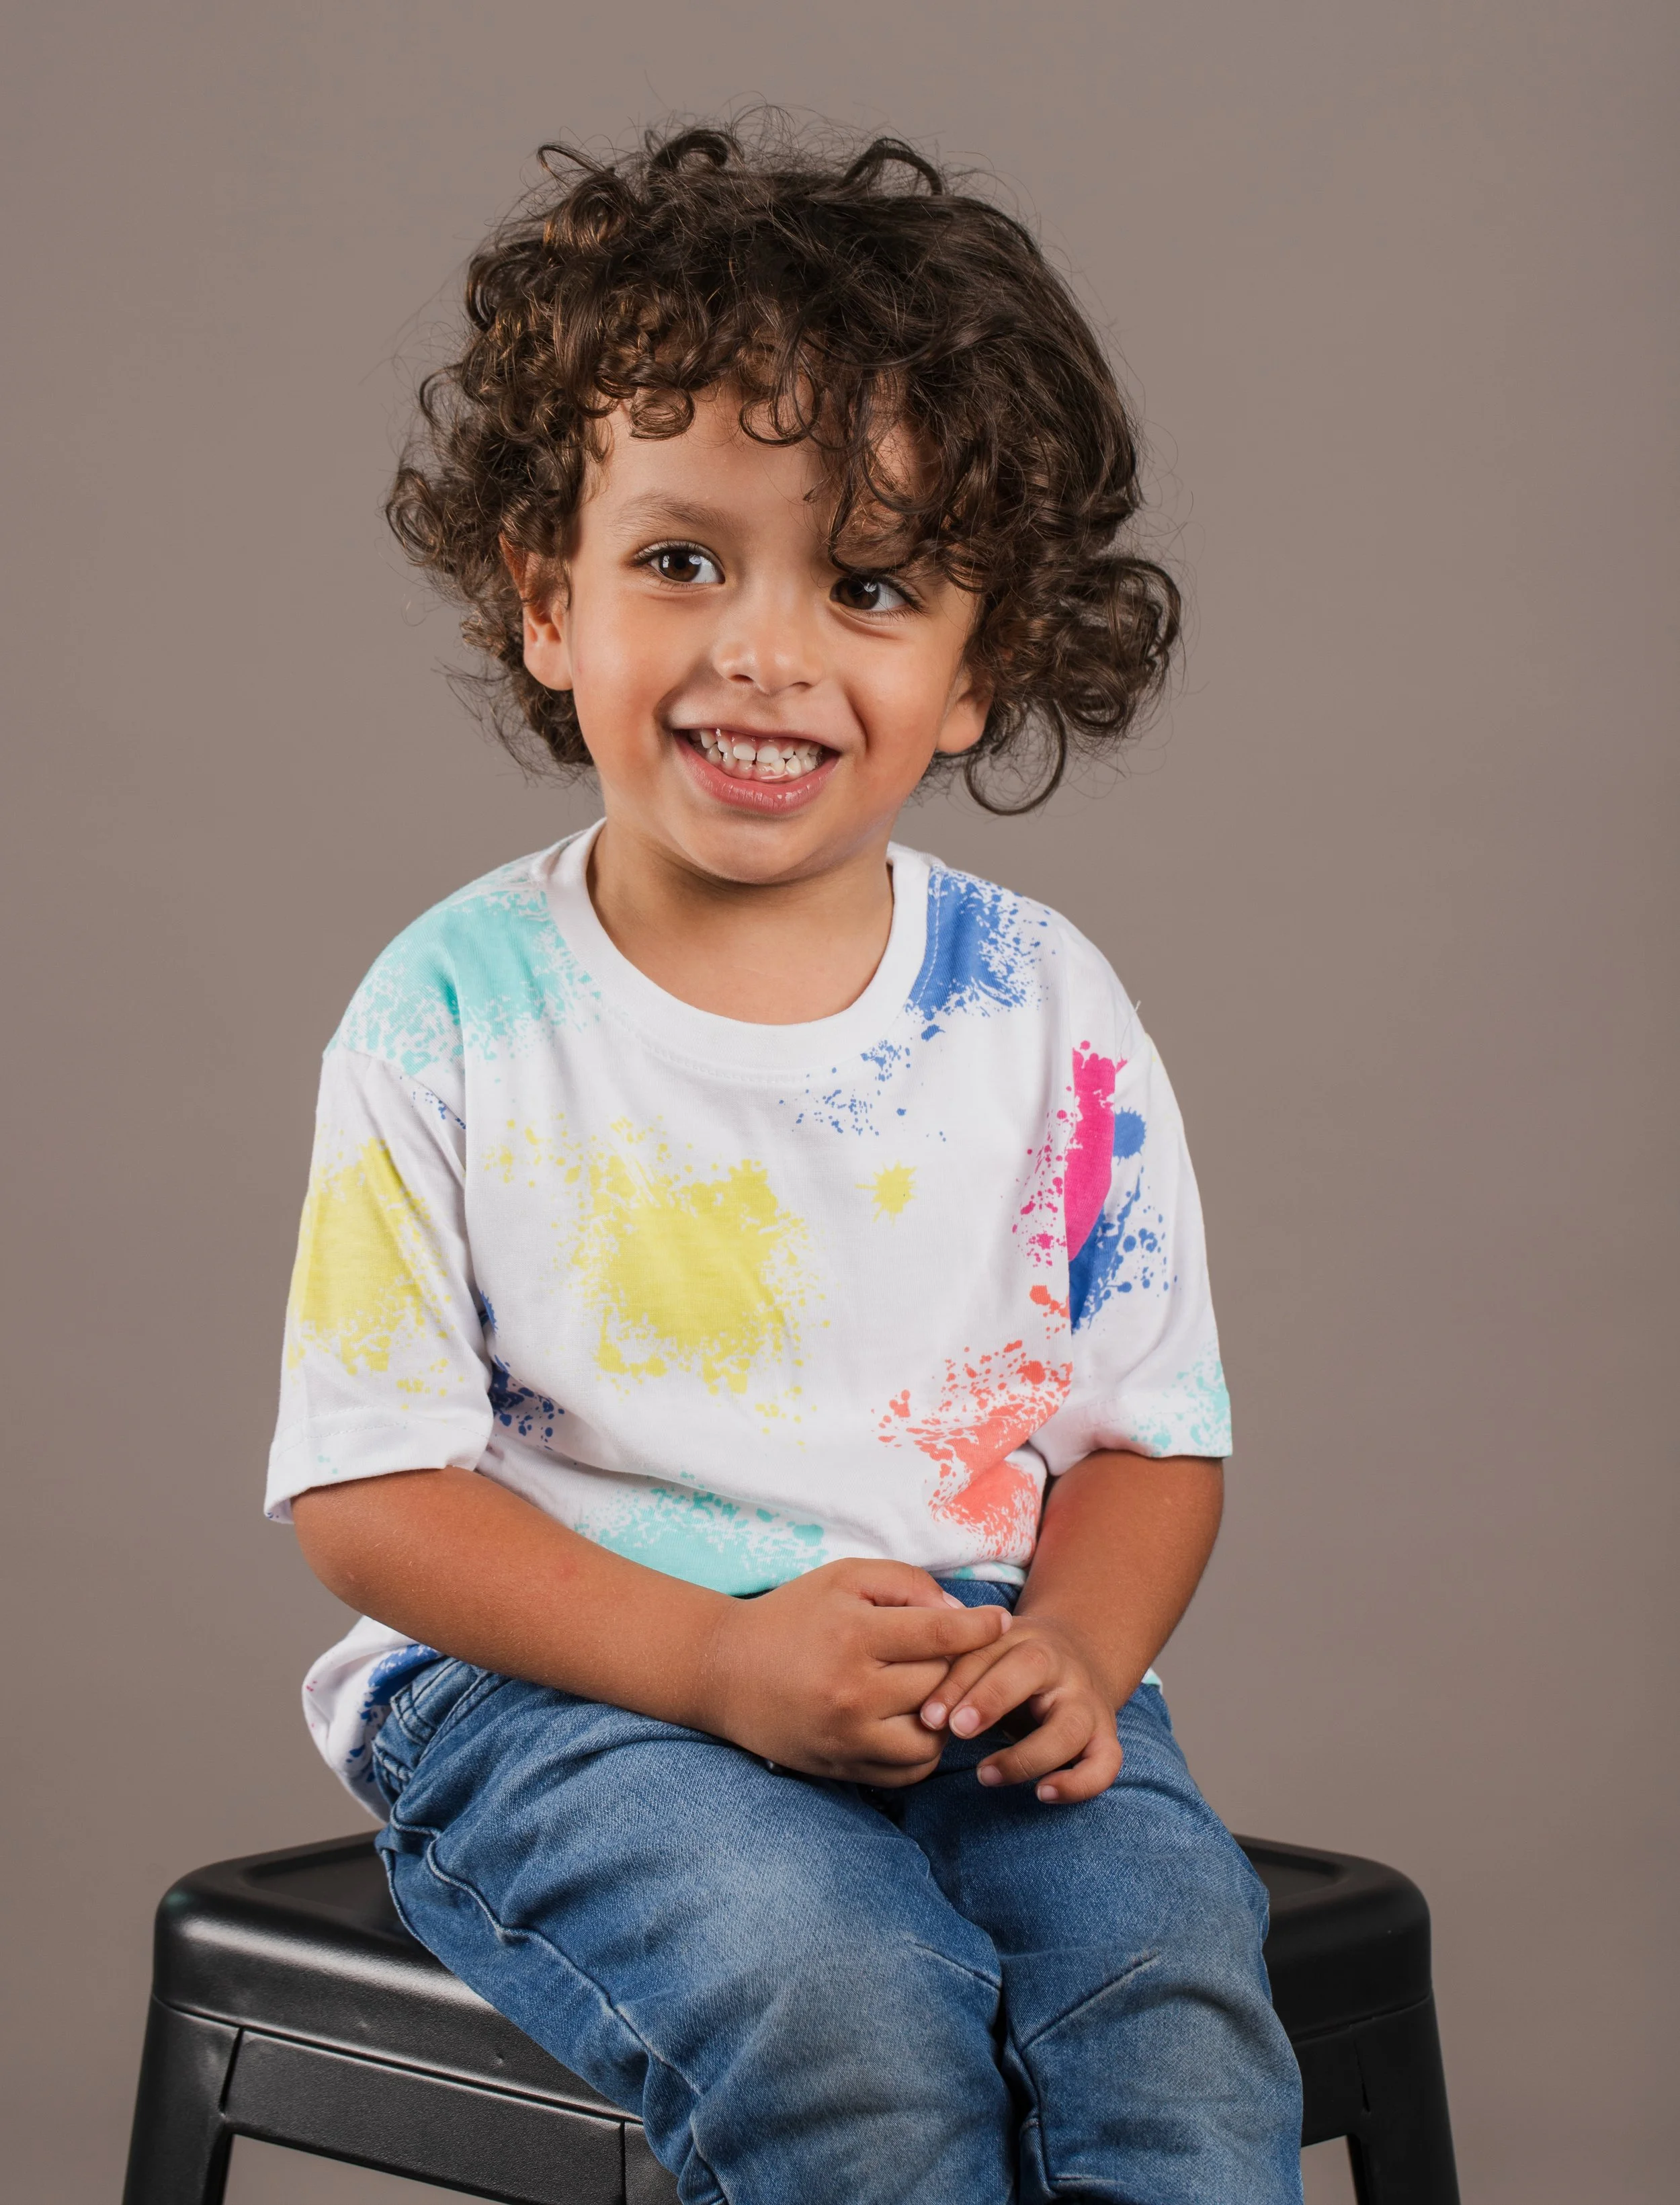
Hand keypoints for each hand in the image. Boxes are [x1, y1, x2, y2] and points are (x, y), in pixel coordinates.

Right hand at [699, 1559, 1009, 1785]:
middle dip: (960, 1666)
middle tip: (963, 1653)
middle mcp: (854, 1693)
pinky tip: (916, 1722)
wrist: (724, 1670)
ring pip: (934, 1738)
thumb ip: (905, 1584)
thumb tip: (959, 1614)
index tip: (1000, 1621)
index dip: (980, 1628)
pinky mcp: (842, 1768)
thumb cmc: (792, 1614)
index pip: (941, 1637)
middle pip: (941, 1685)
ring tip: (938, 1691)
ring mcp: (848, 1738)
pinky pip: (908, 1772)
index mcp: (854, 1637)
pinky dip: (924, 1749)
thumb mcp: (844, 1578)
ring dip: (948, 1715)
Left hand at [918, 1613, 1123, 1803]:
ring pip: (1068, 1727)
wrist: (1078, 1657)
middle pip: (1032, 1669)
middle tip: (955, 1731)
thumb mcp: (985, 1655)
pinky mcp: (1105, 1737)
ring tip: (985, 1775)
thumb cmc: (1010, 1664)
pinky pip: (1105, 1764)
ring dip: (1026, 1755)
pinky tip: (1043, 1794)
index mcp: (1024, 1637)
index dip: (956, 1683)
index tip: (927, 1716)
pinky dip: (1079, 1783)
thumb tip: (920, 1707)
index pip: (987, 1650)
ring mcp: (1087, 1702)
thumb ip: (955, 1669)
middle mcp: (1060, 1665)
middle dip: (991, 1698)